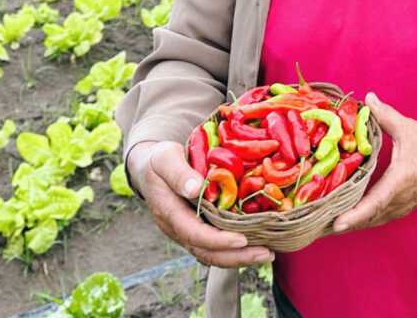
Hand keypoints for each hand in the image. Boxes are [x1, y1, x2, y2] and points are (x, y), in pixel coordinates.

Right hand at [126, 140, 273, 267]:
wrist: (149, 167)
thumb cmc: (159, 159)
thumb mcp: (164, 157)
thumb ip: (178, 172)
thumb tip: (195, 189)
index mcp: (169, 212)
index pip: (194, 233)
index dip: (218, 240)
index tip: (242, 239)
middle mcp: (177, 228)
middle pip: (206, 252)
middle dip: (236, 257)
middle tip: (266, 253)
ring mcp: (186, 231)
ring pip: (211, 254)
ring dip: (239, 257)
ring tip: (267, 253)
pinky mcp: (196, 229)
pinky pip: (214, 246)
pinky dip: (234, 250)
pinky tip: (257, 244)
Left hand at [332, 93, 416, 232]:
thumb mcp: (408, 129)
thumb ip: (385, 115)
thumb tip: (367, 98)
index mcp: (399, 181)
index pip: (373, 204)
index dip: (353, 215)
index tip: (335, 223)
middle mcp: (400, 199)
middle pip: (368, 218)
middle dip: (343, 223)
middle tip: (317, 224)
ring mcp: (403, 206)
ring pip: (373, 221)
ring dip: (353, 223)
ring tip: (327, 223)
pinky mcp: (404, 207)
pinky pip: (380, 218)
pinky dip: (364, 219)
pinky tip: (350, 216)